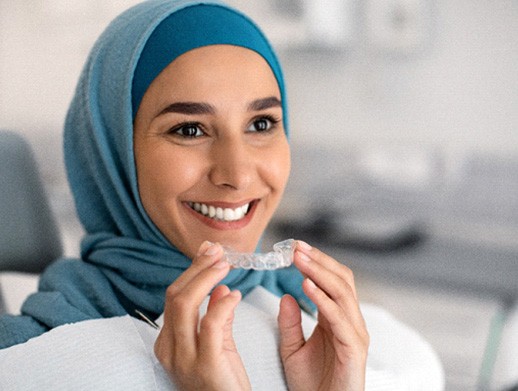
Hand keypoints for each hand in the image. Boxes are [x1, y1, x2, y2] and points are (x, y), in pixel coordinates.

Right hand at [154, 241, 250, 390]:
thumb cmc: (224, 380)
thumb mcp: (217, 344)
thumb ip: (216, 316)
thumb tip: (219, 287)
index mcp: (168, 342)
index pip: (174, 297)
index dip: (192, 271)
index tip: (209, 252)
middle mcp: (170, 348)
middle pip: (176, 296)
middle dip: (197, 268)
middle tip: (217, 252)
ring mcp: (184, 358)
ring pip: (185, 304)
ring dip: (206, 278)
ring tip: (225, 264)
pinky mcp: (206, 364)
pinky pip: (210, 325)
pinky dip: (222, 304)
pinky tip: (235, 295)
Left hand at [278, 241, 368, 390]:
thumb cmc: (311, 385)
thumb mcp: (292, 350)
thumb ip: (289, 323)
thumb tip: (286, 296)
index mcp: (336, 319)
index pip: (332, 281)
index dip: (316, 262)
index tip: (294, 248)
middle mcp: (350, 322)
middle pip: (341, 280)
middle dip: (319, 260)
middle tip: (296, 247)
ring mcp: (355, 334)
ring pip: (342, 292)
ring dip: (319, 272)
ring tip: (299, 259)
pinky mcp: (354, 349)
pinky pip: (339, 318)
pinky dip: (323, 299)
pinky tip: (306, 285)